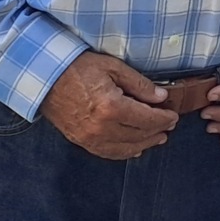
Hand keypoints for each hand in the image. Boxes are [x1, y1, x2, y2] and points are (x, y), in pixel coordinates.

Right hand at [42, 52, 176, 159]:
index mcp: (112, 107)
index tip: (173, 116)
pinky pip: (107, 153)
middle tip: (169, 125)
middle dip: (157, 131)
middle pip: (139, 136)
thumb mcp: (114, 67)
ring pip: (125, 149)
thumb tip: (161, 97)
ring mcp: (89, 138)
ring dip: (144, 144)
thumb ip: (139, 84)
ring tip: (157, 138)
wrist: (46, 77)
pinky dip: (124, 152)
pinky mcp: (80, 141)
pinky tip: (134, 149)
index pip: (147, 119)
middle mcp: (101, 127)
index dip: (164, 119)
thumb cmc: (78, 68)